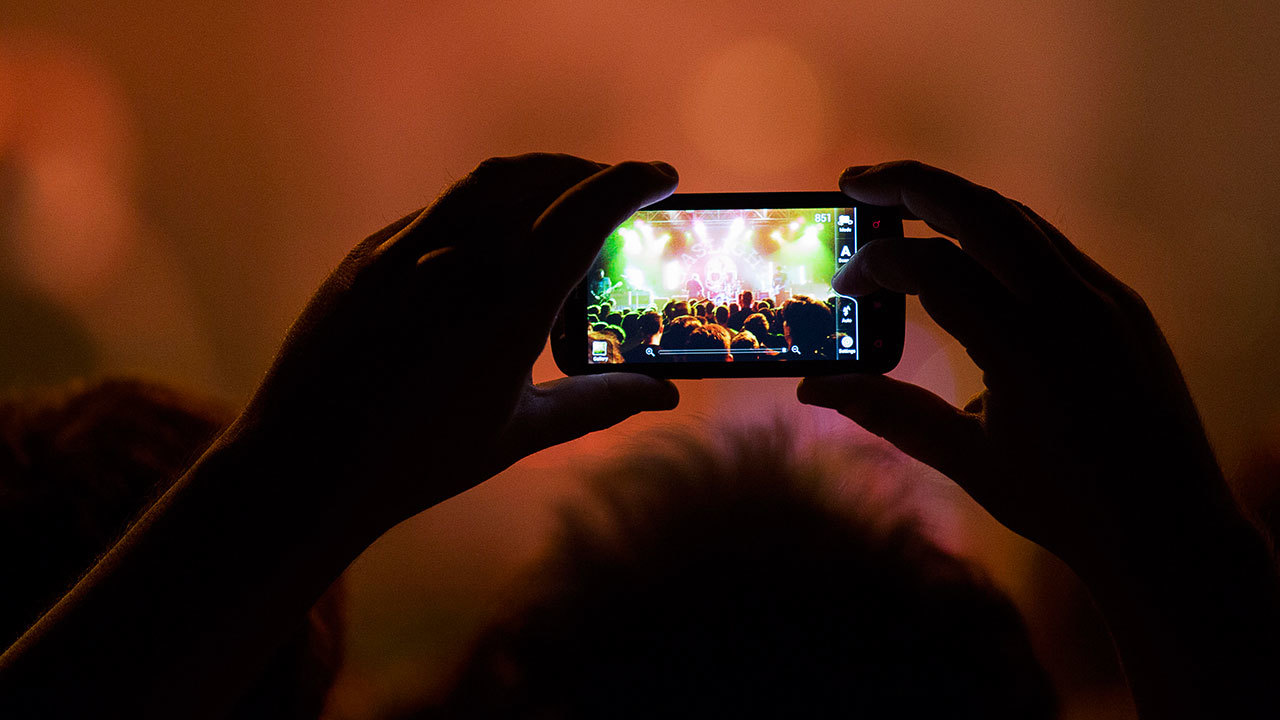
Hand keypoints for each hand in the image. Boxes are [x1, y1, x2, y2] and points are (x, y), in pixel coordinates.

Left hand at [242, 154, 680, 527]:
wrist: (301, 465)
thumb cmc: (416, 460)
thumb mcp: (520, 433)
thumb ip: (599, 404)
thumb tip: (663, 395)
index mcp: (506, 304)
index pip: (586, 211)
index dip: (634, 183)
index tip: (665, 177)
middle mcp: (456, 259)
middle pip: (541, 178)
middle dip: (591, 175)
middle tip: (621, 194)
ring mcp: (404, 250)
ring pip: (488, 182)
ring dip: (540, 177)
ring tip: (565, 202)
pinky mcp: (367, 255)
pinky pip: (441, 209)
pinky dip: (487, 206)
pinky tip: (495, 242)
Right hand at [798, 161, 1232, 567]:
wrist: (1172, 527)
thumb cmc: (1063, 505)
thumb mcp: (965, 460)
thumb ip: (886, 412)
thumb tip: (812, 387)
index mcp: (1027, 350)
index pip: (934, 268)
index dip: (876, 266)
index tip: (843, 285)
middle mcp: (1071, 307)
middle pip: (979, 210)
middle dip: (909, 185)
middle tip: (853, 184)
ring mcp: (1105, 297)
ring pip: (1018, 218)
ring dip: (955, 201)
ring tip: (900, 201)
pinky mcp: (1122, 301)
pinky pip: (1050, 245)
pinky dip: (997, 231)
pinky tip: (964, 244)